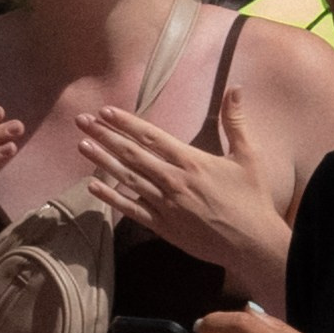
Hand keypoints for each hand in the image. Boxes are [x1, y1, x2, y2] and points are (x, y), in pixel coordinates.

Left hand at [77, 90, 284, 284]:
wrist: (252, 244)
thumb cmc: (252, 200)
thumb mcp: (248, 157)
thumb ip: (235, 122)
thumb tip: (235, 88)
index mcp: (192, 162)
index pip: (151, 137)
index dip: (126, 123)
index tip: (105, 112)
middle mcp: (173, 181)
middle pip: (132, 154)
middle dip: (104, 135)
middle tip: (81, 121)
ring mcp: (165, 205)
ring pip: (127, 179)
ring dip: (102, 161)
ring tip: (82, 145)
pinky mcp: (163, 227)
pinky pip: (131, 209)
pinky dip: (111, 197)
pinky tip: (93, 186)